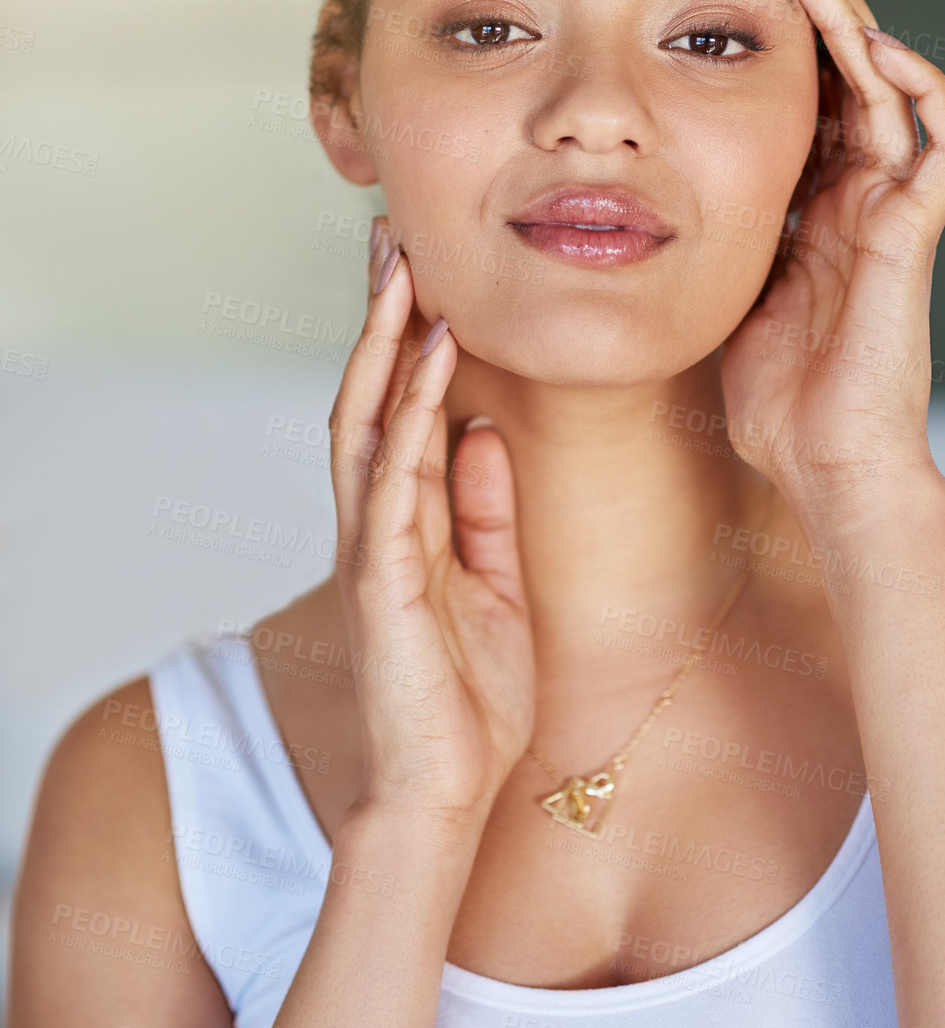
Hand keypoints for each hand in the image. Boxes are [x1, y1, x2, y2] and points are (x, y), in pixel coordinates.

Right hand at [328, 224, 535, 821]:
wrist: (444, 790)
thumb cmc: (468, 698)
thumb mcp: (495, 583)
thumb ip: (484, 508)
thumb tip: (485, 431)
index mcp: (405, 524)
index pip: (397, 411)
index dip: (405, 340)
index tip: (419, 271)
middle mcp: (377, 523)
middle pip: (367, 396)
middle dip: (379, 318)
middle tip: (390, 238)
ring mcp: (373, 547)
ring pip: (366, 421)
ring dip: (384, 344)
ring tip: (403, 272)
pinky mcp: (385, 577)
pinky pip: (395, 478)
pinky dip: (410, 413)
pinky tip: (430, 361)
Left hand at [720, 0, 944, 514]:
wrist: (824, 466)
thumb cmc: (777, 401)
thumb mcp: (729, 296)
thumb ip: (720, 240)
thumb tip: (655, 201)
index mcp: (814, 210)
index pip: (808, 102)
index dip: (786, 43)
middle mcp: (858, 201)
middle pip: (852, 79)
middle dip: (826, 7)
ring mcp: (890, 216)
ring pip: (893, 93)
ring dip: (860, 24)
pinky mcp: (913, 238)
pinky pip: (944, 149)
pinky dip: (924, 94)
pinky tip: (884, 50)